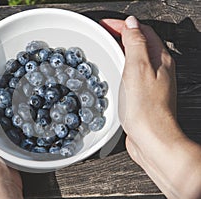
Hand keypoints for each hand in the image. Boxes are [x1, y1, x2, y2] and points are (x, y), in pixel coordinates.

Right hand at [100, 16, 200, 198]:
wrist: (151, 138)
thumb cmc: (146, 108)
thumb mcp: (138, 68)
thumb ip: (135, 43)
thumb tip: (131, 24)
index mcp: (159, 59)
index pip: (141, 31)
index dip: (123, 24)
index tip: (105, 24)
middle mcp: (157, 70)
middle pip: (139, 43)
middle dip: (121, 34)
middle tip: (103, 33)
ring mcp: (149, 82)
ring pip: (134, 58)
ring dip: (120, 50)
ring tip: (105, 48)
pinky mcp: (141, 94)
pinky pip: (130, 73)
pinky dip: (120, 66)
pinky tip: (112, 72)